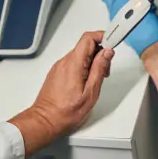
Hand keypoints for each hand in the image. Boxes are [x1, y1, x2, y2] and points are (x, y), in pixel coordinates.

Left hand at [9, 31, 113, 156]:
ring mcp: (59, 66)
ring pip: (80, 54)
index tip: (112, 44)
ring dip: (92, 61)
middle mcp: (64, 61)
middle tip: (106, 71)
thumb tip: (107, 52)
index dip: (102, 37)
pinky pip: (73, 62)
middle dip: (100, 54)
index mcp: (73, 63)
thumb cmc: (66, 112)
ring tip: (95, 80)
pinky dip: (83, 67)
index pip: (88, 38)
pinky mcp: (57, 72)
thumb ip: (99, 69)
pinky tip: (85, 82)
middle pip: (86, 46)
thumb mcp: (90, 92)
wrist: (45, 121)